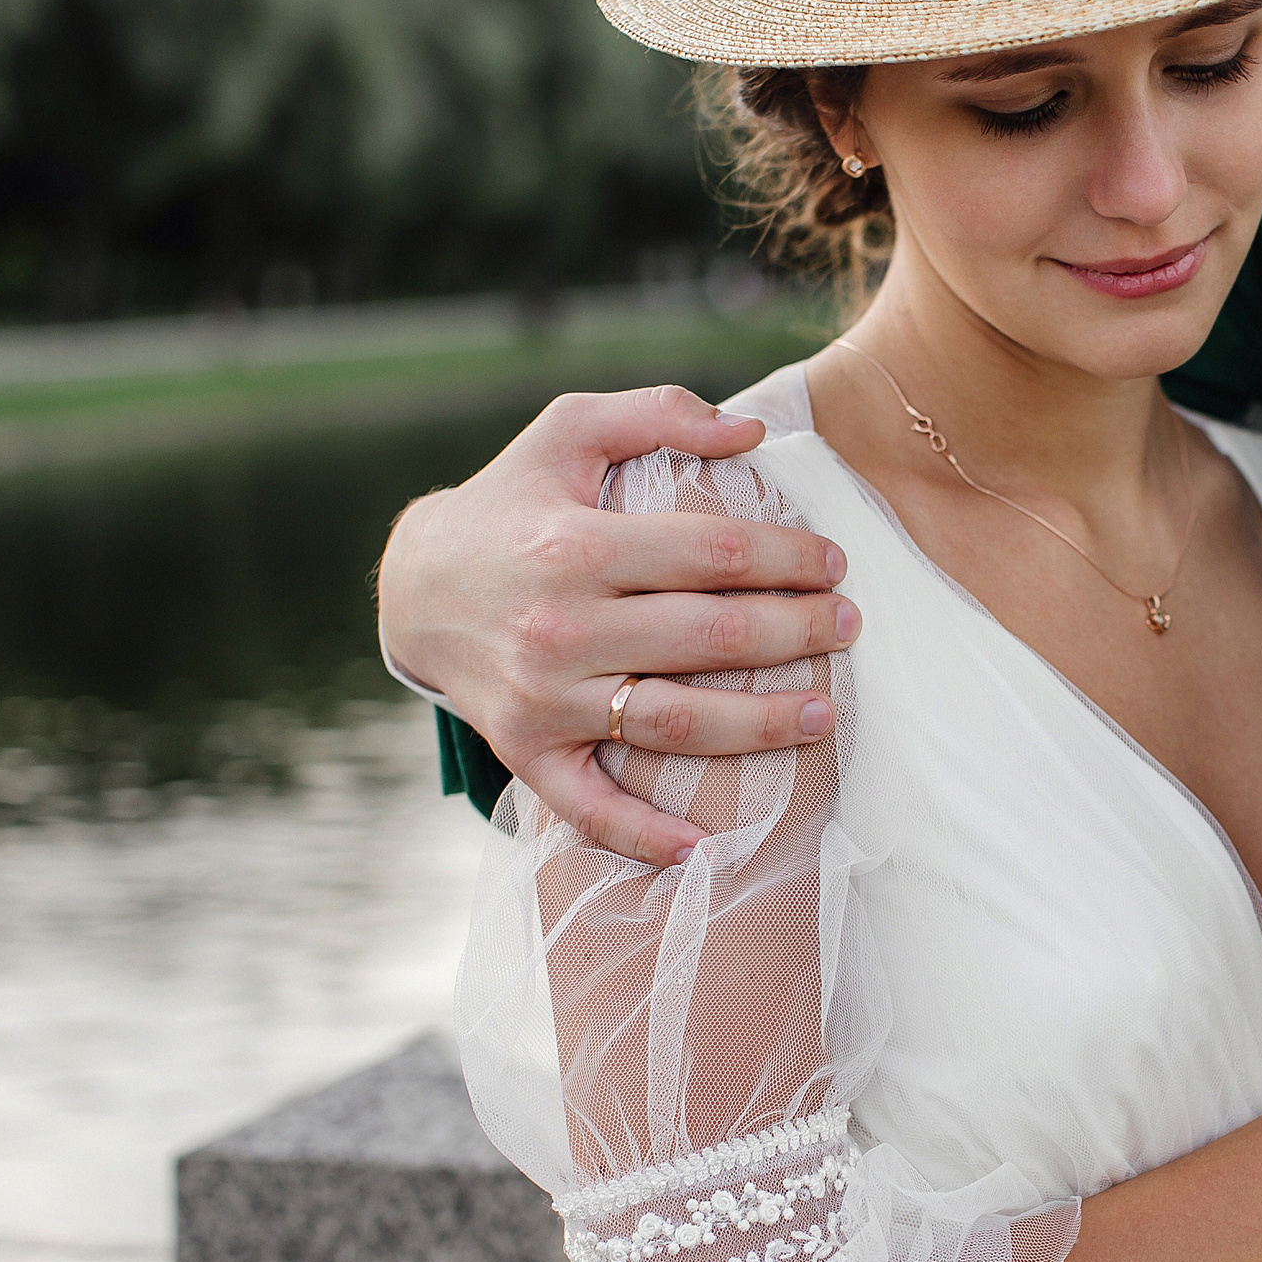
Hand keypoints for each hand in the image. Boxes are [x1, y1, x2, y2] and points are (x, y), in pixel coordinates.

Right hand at [375, 385, 861, 864]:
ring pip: (674, 724)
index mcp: (575, 544)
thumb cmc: (512, 504)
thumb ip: (656, 414)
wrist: (414, 586)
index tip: (835, 563)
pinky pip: (590, 807)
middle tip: (848, 627)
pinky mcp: (526, 752)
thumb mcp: (567, 432)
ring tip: (826, 715)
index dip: (787, 556)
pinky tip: (707, 848)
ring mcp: (543, 698)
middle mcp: (560, 626)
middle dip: (796, 632)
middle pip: (709, 638)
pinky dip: (645, 835)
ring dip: (761, 726)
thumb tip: (748, 430)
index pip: (711, 553)